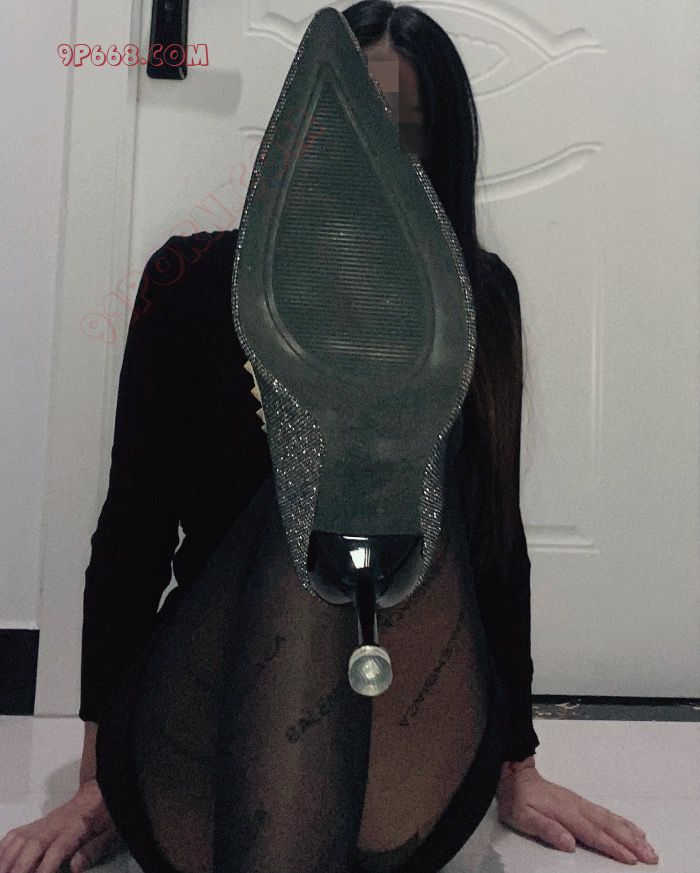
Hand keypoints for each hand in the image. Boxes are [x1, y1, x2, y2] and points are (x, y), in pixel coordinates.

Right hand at [0, 779, 124, 872]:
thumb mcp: (109, 833)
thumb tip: (74, 867)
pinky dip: (3, 847)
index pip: (58, 849)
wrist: (99, 792)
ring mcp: (43, 822)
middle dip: (19, 866)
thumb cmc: (106, 816)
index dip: (45, 867)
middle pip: (33, 844)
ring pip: (20, 838)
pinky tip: (0, 859)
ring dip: (6, 858)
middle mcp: (55, 824)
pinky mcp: (37, 823)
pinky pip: (15, 834)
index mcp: (77, 827)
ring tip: (1, 872)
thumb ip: (92, 850)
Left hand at [496, 758, 658, 864]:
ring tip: (648, 845)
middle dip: (631, 842)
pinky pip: (606, 813)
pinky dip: (622, 822)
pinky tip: (631, 828)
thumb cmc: (518, 797)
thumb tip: (569, 843)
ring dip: (631, 833)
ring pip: (611, 819)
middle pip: (609, 827)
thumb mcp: (524, 816)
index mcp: (566, 813)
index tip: (631, 859)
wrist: (514, 774)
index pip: (594, 834)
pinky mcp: (579, 803)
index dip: (613, 847)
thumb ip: (547, 829)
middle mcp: (577, 807)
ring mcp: (580, 804)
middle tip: (651, 856)